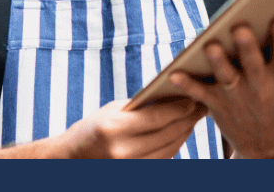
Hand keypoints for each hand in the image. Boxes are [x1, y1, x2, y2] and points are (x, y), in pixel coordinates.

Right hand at [57, 98, 207, 158]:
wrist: (73, 159)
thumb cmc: (93, 128)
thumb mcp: (113, 111)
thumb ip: (140, 107)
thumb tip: (173, 97)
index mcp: (114, 128)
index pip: (157, 118)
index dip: (179, 108)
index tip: (193, 98)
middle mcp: (123, 151)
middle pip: (167, 135)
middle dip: (187, 119)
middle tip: (201, 105)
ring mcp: (130, 167)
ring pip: (170, 149)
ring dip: (185, 132)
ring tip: (194, 117)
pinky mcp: (136, 175)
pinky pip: (163, 160)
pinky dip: (175, 145)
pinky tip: (181, 132)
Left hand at [168, 17, 273, 158]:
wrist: (266, 147)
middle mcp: (261, 87)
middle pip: (254, 66)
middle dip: (248, 48)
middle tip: (241, 27)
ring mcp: (238, 96)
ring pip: (226, 78)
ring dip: (218, 63)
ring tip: (210, 46)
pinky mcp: (217, 104)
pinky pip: (199, 94)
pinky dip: (186, 85)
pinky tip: (173, 73)